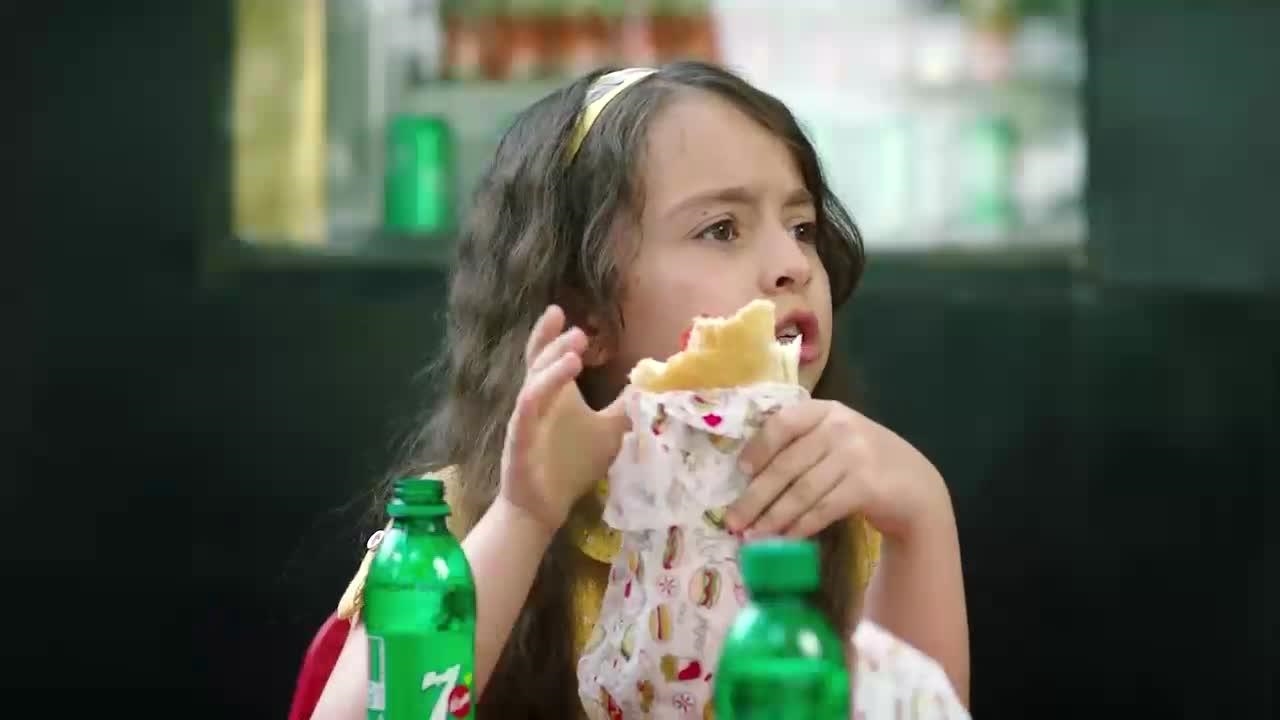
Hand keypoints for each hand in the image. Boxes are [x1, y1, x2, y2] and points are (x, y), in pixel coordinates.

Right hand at [500, 305, 630, 532]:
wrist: (542, 507)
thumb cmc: (571, 466)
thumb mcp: (609, 431)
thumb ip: (625, 407)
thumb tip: (651, 384)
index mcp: (554, 395)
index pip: (547, 356)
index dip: (551, 333)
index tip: (562, 310)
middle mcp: (537, 401)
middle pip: (538, 362)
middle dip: (556, 343)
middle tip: (581, 330)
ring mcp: (526, 420)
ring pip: (533, 384)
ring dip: (552, 367)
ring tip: (576, 353)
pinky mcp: (520, 441)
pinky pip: (526, 413)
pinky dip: (539, 395)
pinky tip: (556, 388)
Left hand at [725, 399, 946, 540]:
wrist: (915, 484)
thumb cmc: (862, 461)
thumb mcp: (835, 439)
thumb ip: (801, 444)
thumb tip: (748, 475)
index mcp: (825, 411)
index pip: (782, 424)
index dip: (758, 449)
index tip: (740, 472)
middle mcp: (840, 428)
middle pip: (786, 465)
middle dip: (756, 497)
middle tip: (734, 520)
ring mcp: (855, 455)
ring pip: (802, 491)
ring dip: (773, 518)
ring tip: (753, 536)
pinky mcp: (866, 486)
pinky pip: (822, 509)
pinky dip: (800, 527)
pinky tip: (785, 540)